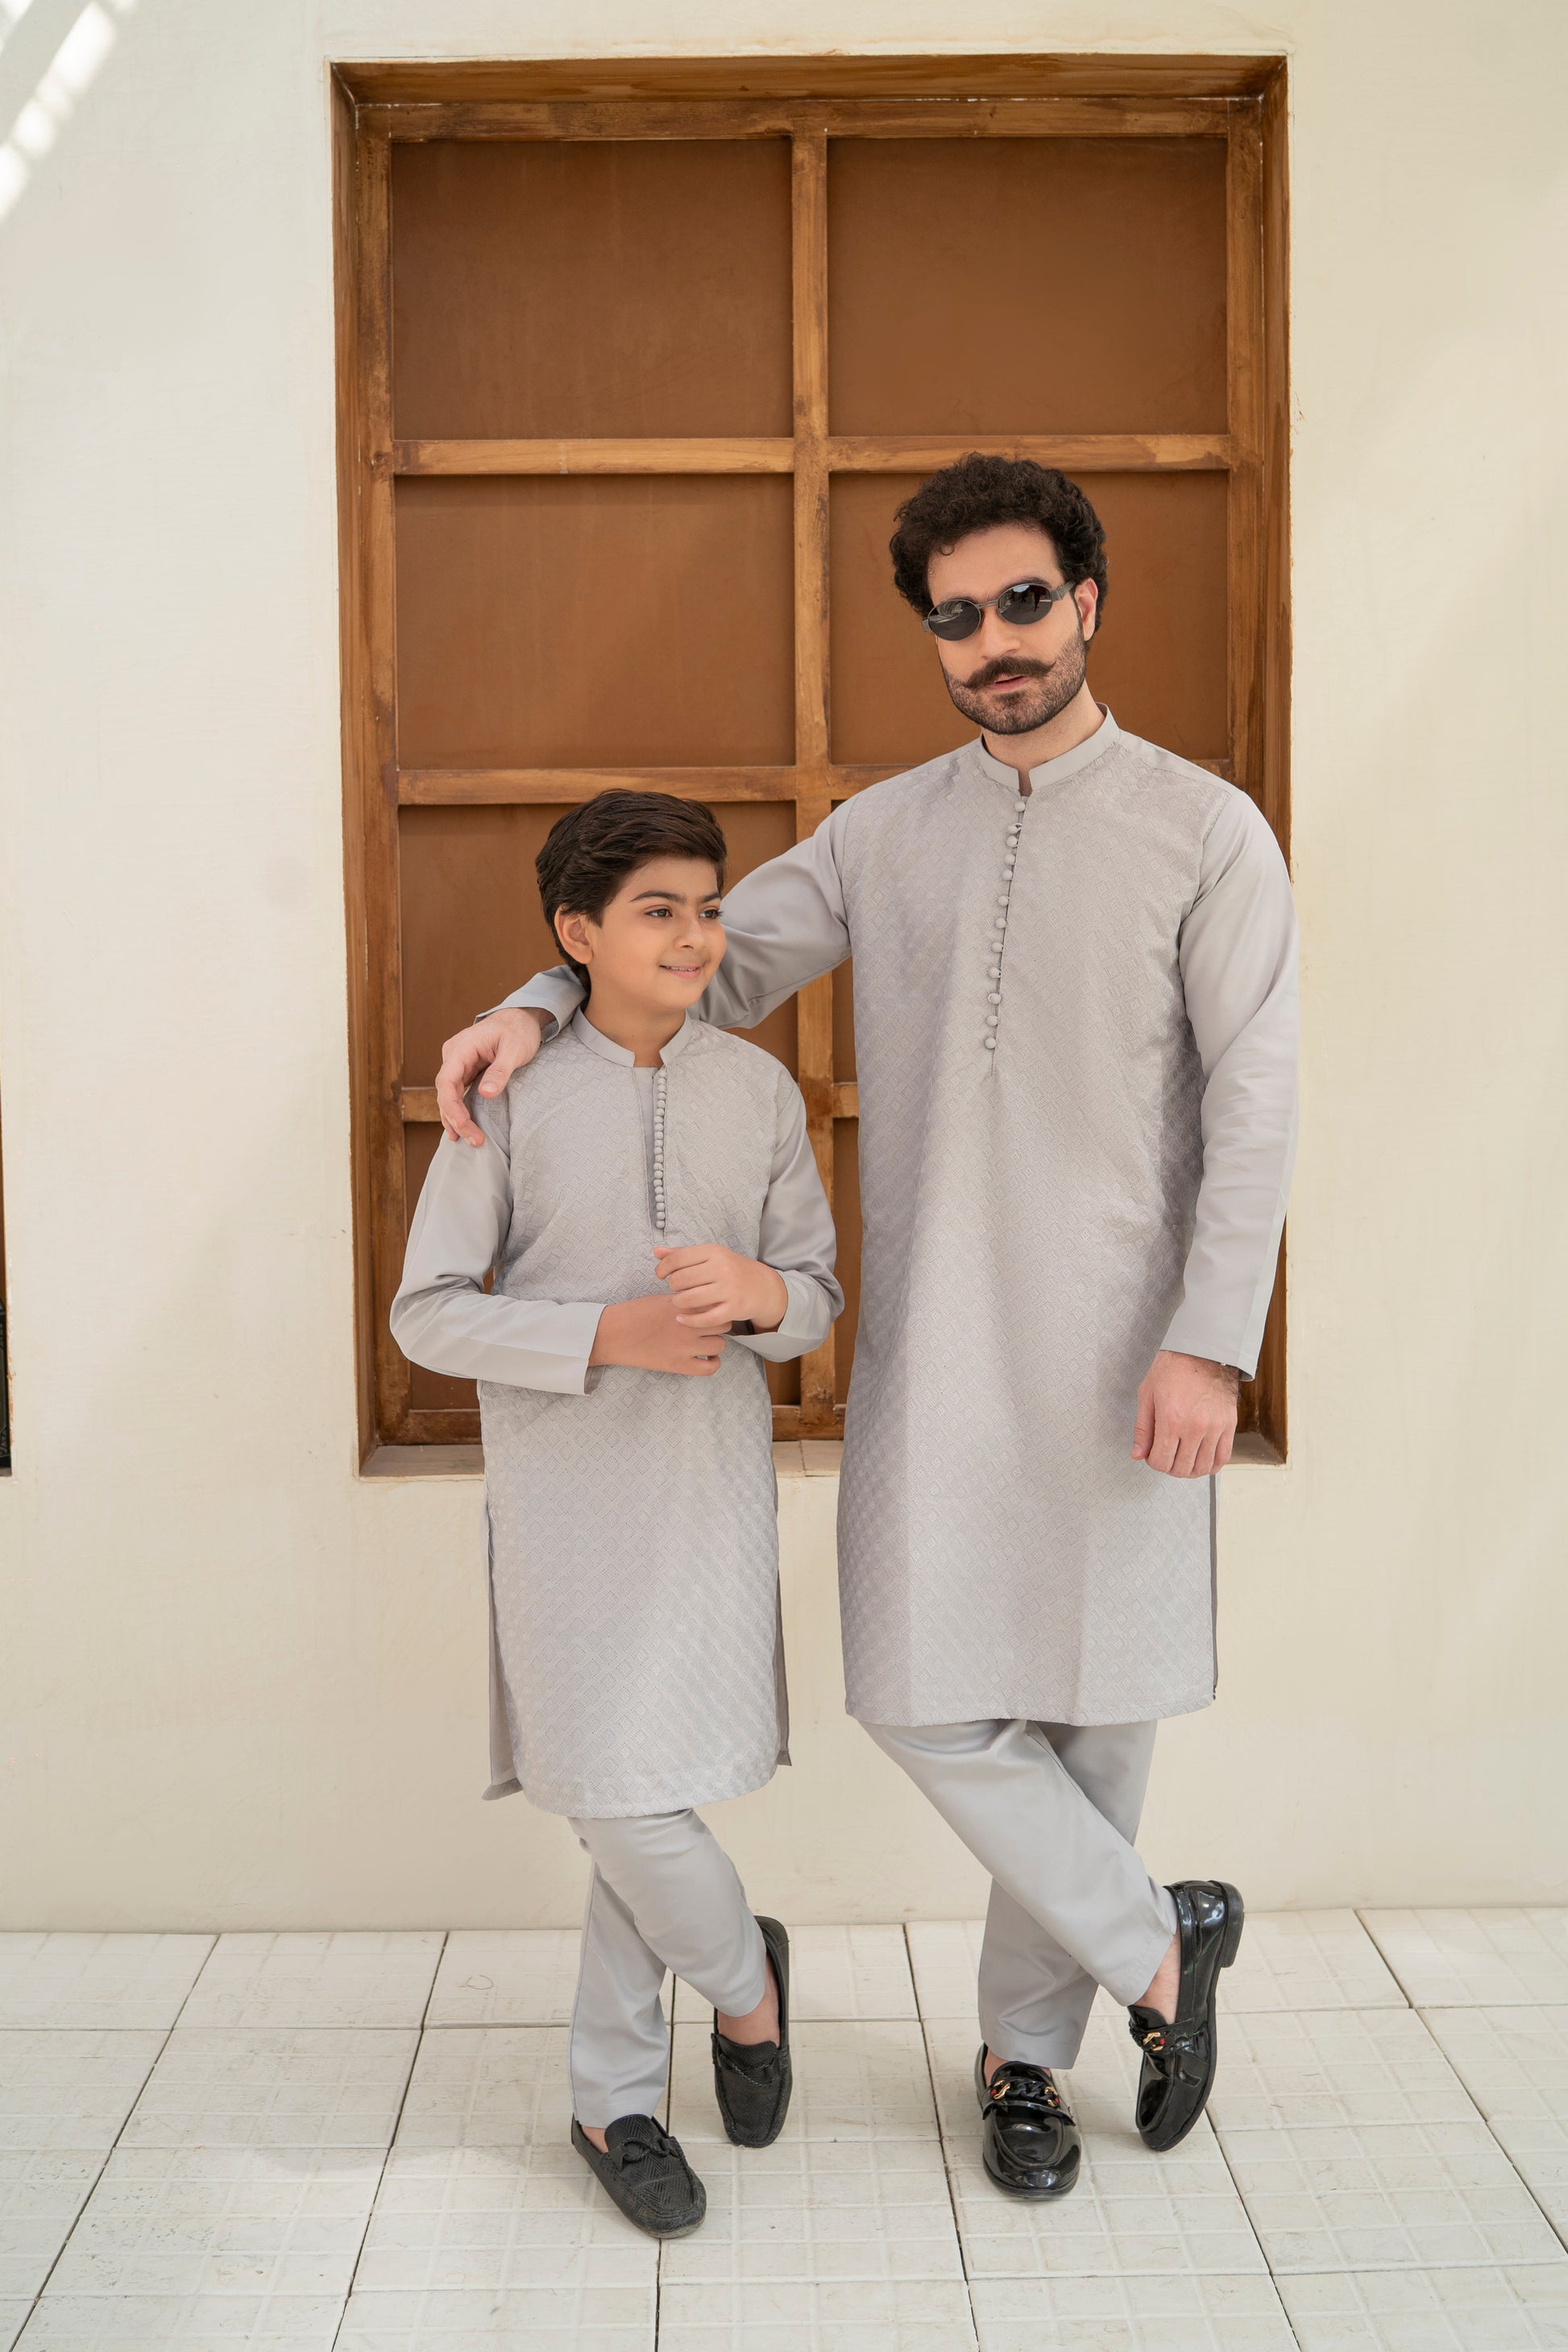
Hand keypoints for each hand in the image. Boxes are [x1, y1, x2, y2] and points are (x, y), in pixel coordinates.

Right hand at [435, 1008, 549, 1144]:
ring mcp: (457, 1064)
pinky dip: (458, 1111)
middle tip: (474, 1140)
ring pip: (449, 1096)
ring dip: (456, 1119)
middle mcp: (453, 1056)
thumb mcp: (515, 1048)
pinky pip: (456, 1094)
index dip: (452, 1106)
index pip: (447, 1081)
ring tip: (470, 1141)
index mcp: (461, 1047)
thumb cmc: (518, 1030)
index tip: (464, 1125)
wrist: (520, 1018)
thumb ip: (500, 1070)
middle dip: (456, 1119)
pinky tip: (461, 1129)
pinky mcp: (465, 1071)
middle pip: (446, 1092)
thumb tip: (487, 1094)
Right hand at [589, 1293, 728, 1377]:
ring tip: (706, 1341)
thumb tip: (704, 1302)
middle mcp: (688, 1325)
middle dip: (718, 1324)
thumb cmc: (634, 1314)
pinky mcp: (679, 1365)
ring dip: (715, 1343)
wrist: (614, 1334)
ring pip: (720, 1345)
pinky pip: (710, 1368)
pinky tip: (706, 1357)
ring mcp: (685, 1347)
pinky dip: (712, 1363)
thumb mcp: (662, 1299)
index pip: (716, 1304)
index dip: (716, 1306)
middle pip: (723, 1323)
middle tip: (709, 1326)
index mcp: (684, 1306)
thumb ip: (685, 1301)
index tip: (712, 1309)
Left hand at [654, 1244, 788, 1335]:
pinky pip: (704, 1319)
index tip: (661, 1275)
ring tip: (679, 1302)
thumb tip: (656, 1252)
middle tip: (677, 1289)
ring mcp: (729, 1289)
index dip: (663, 1268)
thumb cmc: (730, 1269)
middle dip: (672, 1287)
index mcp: (713, 1251)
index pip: (677, 1259)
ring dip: (678, 1303)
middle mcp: (722, 1268)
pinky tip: (682, 1318)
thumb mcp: (709, 1256)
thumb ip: (682, 1254)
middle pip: (680, 1280)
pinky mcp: (734, 1308)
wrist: (762, 1286)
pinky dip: (689, 1320)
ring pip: (689, 1299)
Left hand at [1132, 1350, 1238, 1477]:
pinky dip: (1211, 1465)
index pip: (1161, 1462)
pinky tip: (1202, 1460)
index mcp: (1171, 1419)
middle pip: (1182, 1468)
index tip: (1154, 1455)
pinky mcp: (1229, 1424)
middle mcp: (1194, 1427)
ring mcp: (1214, 1427)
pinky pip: (1223, 1457)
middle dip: (1170, 1468)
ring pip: (1203, 1467)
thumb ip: (1142, 1428)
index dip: (1154, 1463)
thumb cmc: (1174, 1368)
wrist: (1203, 1351)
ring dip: (1190, 1469)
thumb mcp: (1147, 1394)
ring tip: (1183, 1460)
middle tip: (1167, 1457)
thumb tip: (1139, 1454)